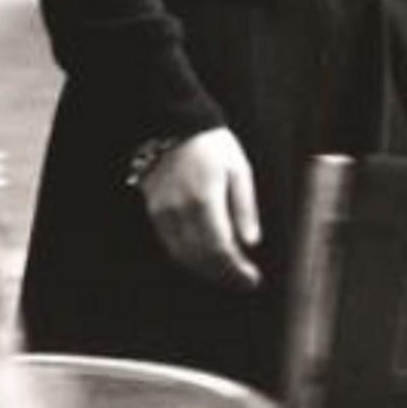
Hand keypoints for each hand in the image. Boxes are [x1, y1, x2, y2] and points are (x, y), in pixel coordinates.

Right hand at [137, 128, 261, 289]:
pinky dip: (190, 259)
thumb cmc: (212, 146)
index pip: (220, 249)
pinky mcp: (154, 213)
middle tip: (243, 281)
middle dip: (225, 276)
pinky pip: (171, 247)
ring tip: (227, 274)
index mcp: (205, 200)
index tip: (252, 279)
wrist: (175, 126)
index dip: (236, 270)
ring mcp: (163, 214)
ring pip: (184, 258)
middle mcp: (180, 212)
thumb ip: (245, 208)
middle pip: (202, 259)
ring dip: (207, 272)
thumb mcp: (239, 170)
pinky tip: (205, 260)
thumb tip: (251, 243)